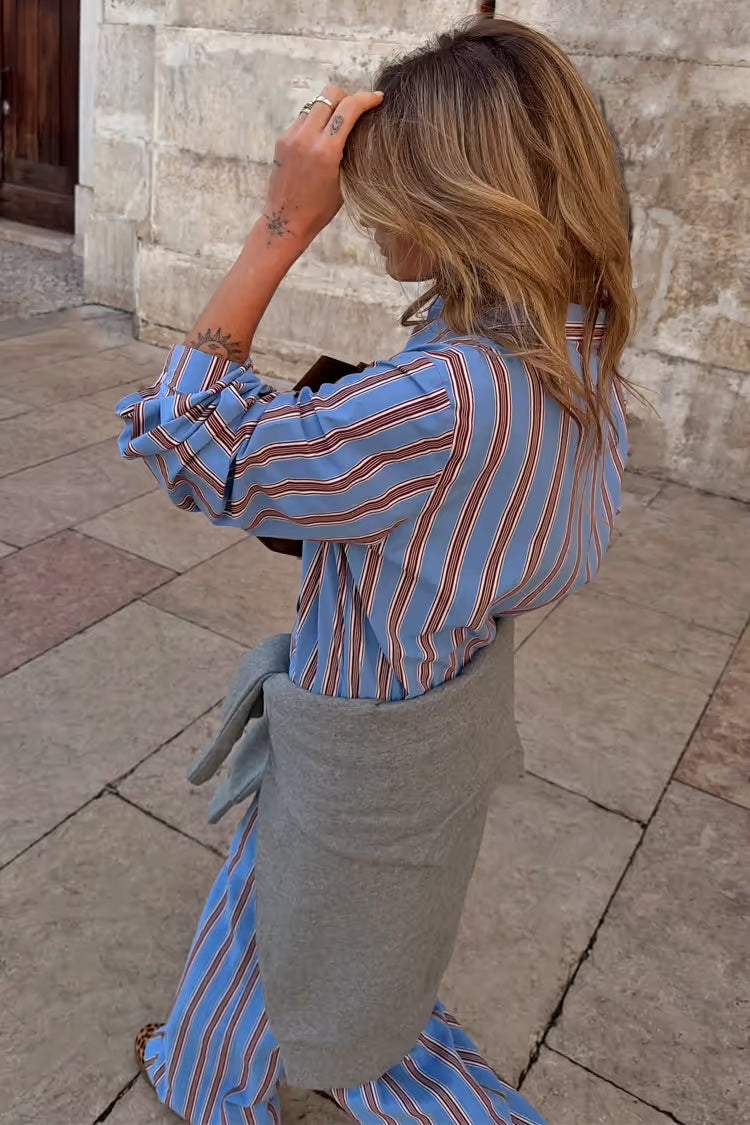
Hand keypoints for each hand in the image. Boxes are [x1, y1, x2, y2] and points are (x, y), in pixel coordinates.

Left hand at [261, 85, 382, 251]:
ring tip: (338, 125)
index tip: (378, 98)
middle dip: (347, 97)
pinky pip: (303, 118)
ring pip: (315, 103)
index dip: (367, 98)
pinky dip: (315, 120)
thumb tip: (360, 126)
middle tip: (356, 111)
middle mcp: (306, 138)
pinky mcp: (282, 140)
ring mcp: (291, 137)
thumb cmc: (319, 210)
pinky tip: (321, 137)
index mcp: (326, 151)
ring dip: (330, 108)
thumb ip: (350, 150)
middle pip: (329, 94)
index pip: (349, 108)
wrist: (286, 222)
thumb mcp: (344, 181)